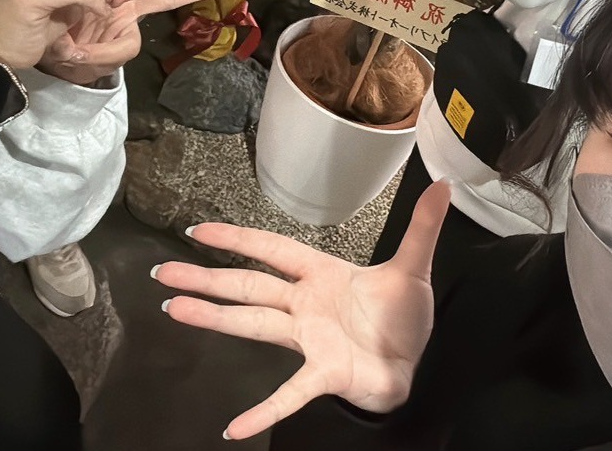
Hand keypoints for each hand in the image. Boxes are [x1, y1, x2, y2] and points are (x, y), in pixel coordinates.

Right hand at [156, 181, 452, 440]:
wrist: (418, 363)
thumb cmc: (403, 318)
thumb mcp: (415, 268)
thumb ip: (423, 227)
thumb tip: (445, 185)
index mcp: (321, 274)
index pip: (271, 249)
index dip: (237, 238)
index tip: (198, 231)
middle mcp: (305, 305)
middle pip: (248, 286)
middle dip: (207, 278)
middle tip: (165, 273)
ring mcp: (309, 339)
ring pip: (254, 325)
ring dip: (213, 319)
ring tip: (174, 310)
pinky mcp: (323, 372)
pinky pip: (289, 392)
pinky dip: (263, 410)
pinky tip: (234, 428)